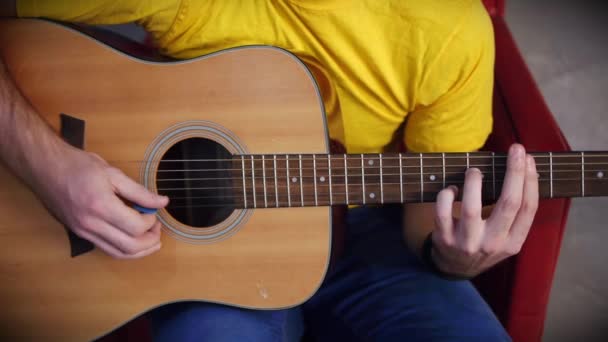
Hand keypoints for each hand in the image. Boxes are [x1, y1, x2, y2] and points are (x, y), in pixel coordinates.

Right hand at [33, 145, 168, 258]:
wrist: (45, 168)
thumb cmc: (78, 166)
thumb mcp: (113, 173)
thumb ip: (139, 191)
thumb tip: (162, 202)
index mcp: (100, 206)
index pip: (136, 226)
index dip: (151, 221)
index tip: (154, 210)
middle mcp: (91, 224)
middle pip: (130, 246)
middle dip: (150, 241)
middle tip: (158, 228)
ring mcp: (84, 231)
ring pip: (118, 253)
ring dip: (140, 251)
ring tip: (152, 239)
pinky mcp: (80, 234)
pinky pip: (107, 249)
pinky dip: (124, 249)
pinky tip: (134, 240)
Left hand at [431, 144, 538, 277]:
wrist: (455, 268)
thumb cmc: (484, 243)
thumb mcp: (506, 236)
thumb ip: (514, 212)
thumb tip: (525, 170)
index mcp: (513, 242)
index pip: (528, 208)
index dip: (530, 181)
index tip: (528, 158)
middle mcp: (493, 244)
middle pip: (508, 204)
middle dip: (514, 173)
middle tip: (515, 149)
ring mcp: (467, 243)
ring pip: (472, 208)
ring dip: (474, 183)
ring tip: (474, 171)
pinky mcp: (444, 240)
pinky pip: (443, 212)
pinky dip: (447, 196)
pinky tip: (452, 189)